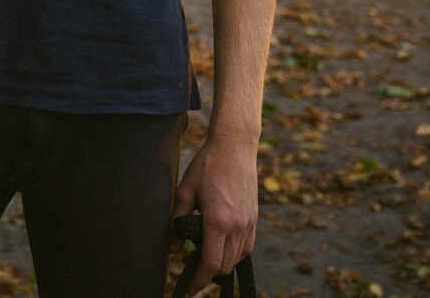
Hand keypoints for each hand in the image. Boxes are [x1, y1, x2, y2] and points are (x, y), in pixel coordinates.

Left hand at [172, 132, 258, 289]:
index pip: (209, 263)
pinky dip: (235, 254)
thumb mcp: (185, 191)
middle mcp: (236, 226)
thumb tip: (174, 249)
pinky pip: (247, 247)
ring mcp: (248, 223)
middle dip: (207, 274)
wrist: (235, 146)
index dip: (198, 280)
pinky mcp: (255, 218)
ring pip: (237, 258)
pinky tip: (223, 248)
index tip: (188, 288)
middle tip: (191, 272)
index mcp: (217, 221)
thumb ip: (178, 222)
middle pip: (224, 265)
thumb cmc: (207, 165)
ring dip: (221, 264)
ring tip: (205, 260)